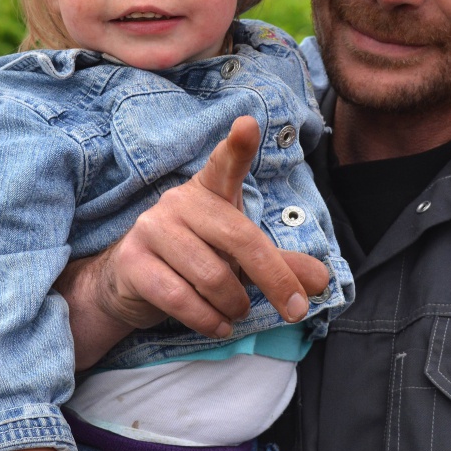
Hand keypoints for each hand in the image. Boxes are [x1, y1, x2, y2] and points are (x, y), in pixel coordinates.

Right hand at [56, 115, 329, 369]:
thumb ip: (280, 265)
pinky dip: (207, 319)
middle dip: (274, 279)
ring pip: (211, 274)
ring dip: (234, 304)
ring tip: (237, 312)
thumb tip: (322, 280)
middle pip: (240, 238)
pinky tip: (217, 325)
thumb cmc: (195, 259)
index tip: (248, 125)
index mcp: (209, 191)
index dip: (238, 145)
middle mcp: (179, 202)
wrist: (129, 282)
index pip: (225, 164)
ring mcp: (152, 229)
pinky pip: (180, 297)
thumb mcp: (240, 257)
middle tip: (294, 309)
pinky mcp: (132, 262)